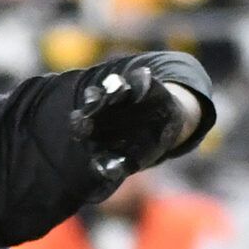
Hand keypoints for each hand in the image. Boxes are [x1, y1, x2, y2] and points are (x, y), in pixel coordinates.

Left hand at [69, 63, 189, 197]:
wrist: (167, 127)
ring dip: (114, 87)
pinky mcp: (141, 82)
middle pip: (93, 101)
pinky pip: (139, 79)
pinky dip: (141, 79)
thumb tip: (101, 170)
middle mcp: (103, 107)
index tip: (82, 126)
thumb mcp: (130, 161)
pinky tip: (144, 78)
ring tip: (120, 89)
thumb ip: (116, 167)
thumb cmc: (142, 149)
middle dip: (93, 102)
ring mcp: (121, 93)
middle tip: (94, 103)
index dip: (80, 124)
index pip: (82, 125)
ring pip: (112, 87)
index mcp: (95, 128)